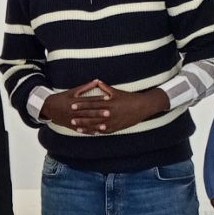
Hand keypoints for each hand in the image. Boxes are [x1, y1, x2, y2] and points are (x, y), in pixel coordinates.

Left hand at [43, 80, 167, 134]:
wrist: (143, 107)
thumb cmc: (129, 98)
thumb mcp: (117, 91)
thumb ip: (105, 88)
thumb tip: (97, 81)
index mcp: (109, 102)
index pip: (92, 104)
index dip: (81, 105)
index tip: (72, 105)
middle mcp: (110, 113)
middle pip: (92, 115)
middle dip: (81, 117)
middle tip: (70, 118)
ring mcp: (113, 121)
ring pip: (96, 125)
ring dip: (86, 127)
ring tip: (76, 128)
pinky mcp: (116, 127)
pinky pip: (104, 131)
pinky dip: (95, 132)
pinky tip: (88, 133)